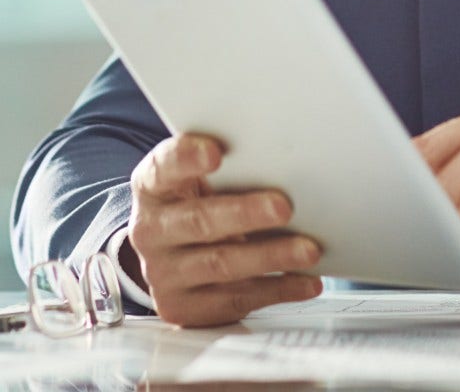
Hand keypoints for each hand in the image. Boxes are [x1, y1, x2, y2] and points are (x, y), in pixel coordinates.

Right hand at [124, 134, 323, 326]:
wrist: (170, 258)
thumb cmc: (196, 206)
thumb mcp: (197, 182)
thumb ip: (227, 169)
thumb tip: (282, 160)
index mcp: (152, 188)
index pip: (163, 168)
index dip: (186, 159)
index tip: (215, 152)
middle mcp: (151, 231)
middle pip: (199, 220)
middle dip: (245, 213)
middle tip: (283, 207)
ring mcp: (164, 273)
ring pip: (221, 264)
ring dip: (270, 256)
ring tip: (308, 250)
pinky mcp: (184, 307)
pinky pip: (236, 299)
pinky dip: (278, 289)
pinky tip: (306, 281)